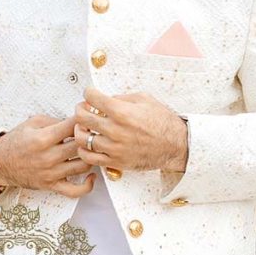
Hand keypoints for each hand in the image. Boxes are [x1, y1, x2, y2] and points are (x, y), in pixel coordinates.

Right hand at [0, 114, 96, 197]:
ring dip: (91, 157)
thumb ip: (55, 120)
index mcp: (43, 138)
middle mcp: (48, 157)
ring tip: (91, 150)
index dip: (84, 119)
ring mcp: (51, 173)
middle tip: (94, 133)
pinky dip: (87, 185)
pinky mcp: (52, 186)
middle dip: (90, 138)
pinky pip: (75, 191)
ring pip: (83, 166)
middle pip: (81, 146)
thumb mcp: (32, 122)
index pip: (72, 127)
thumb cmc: (17, 141)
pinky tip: (91, 174)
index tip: (89, 117)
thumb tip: (76, 120)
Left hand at [72, 86, 188, 172]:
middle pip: (81, 117)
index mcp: (122, 112)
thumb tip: (105, 99)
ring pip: (82, 138)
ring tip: (85, 127)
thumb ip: (121, 98)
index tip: (90, 93)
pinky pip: (89, 158)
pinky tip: (89, 144)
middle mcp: (115, 130)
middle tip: (83, 108)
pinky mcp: (115, 162)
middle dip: (80, 109)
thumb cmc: (162, 122)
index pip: (92, 98)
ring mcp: (114, 148)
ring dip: (80, 130)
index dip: (88, 93)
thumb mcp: (144, 99)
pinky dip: (84, 150)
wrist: (175, 145)